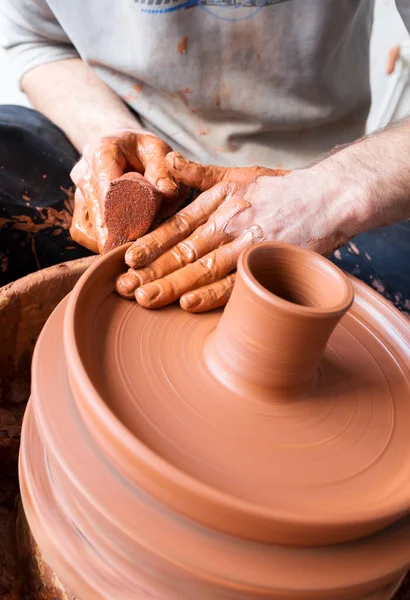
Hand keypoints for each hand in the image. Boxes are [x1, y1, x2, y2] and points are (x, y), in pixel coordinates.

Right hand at [70, 130, 186, 253]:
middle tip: (132, 250)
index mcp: (102, 150)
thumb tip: (168, 193)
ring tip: (130, 248)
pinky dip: (101, 242)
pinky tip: (121, 246)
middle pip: (95, 208)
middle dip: (114, 231)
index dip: (116, 207)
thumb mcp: (159, 152)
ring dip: (107, 240)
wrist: (127, 150)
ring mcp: (79, 192)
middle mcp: (84, 171)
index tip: (126, 229)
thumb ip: (164, 171)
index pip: (105, 181)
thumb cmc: (145, 152)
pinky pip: (83, 233)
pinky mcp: (80, 210)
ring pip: (85, 225)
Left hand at [115, 152, 356, 311]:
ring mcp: (248, 245)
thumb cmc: (282, 189)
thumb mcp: (238, 174)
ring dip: (172, 286)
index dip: (150, 243)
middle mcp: (229, 223)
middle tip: (124, 288)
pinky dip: (212, 294)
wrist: (328, 198)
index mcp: (219, 203)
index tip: (126, 258)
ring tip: (145, 299)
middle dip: (151, 271)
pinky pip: (236, 283)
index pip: (176, 226)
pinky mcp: (266, 263)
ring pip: (203, 269)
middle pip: (183, 251)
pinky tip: (188, 304)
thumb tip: (166, 161)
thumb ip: (199, 173)